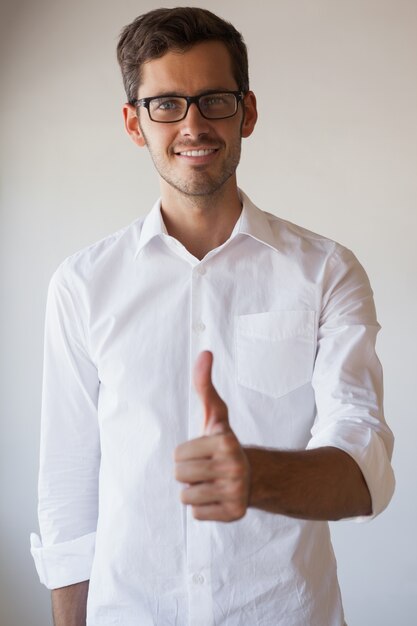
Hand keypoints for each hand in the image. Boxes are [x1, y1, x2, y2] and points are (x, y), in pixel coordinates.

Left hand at [174, 351, 249, 521]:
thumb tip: (205, 352)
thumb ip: (204, 385)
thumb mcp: (215, 414)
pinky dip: (203, 508)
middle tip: (208, 468)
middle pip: (180, 476)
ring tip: (212, 482)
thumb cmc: (224, 443)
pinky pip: (196, 514)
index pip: (178, 455)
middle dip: (189, 472)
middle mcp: (234, 468)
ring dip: (194, 491)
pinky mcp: (234, 514)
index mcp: (225, 442)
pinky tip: (217, 497)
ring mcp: (236, 493)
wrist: (254, 475)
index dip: (187, 453)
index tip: (206, 451)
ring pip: (186, 497)